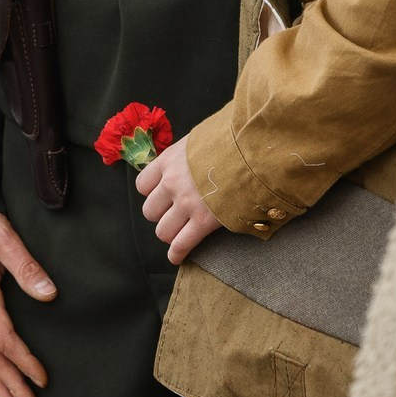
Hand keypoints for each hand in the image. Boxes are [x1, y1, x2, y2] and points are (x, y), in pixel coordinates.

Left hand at [135, 139, 225, 263]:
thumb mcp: (201, 139)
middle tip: (175, 214)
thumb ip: (189, 154)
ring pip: (163, 231)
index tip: (163, 196)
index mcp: (169, 161)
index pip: (142, 185)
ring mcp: (186, 203)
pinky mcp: (203, 221)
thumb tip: (192, 160)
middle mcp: (172, 183)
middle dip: (161, 215)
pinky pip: (181, 244)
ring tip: (180, 233)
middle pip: (150, 211)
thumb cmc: (231, 140)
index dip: (152, 193)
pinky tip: (177, 257)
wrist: (253, 150)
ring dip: (170, 234)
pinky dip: (177, 254)